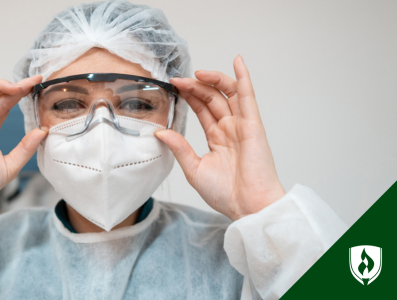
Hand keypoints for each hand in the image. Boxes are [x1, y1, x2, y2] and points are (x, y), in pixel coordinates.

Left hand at [155, 56, 285, 220]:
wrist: (248, 205)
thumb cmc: (225, 193)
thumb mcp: (193, 168)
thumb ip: (179, 148)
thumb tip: (160, 132)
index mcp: (217, 139)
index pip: (201, 110)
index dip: (189, 96)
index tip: (173, 86)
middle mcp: (230, 129)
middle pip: (212, 99)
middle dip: (195, 87)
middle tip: (178, 80)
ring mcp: (241, 125)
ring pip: (227, 94)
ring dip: (213, 80)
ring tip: (197, 73)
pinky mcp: (252, 125)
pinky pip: (247, 97)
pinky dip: (243, 78)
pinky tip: (237, 61)